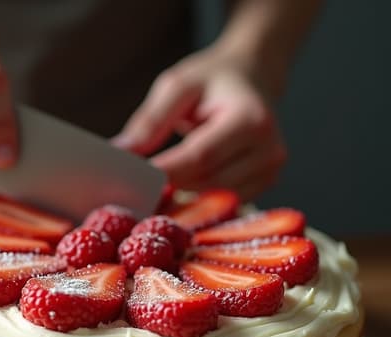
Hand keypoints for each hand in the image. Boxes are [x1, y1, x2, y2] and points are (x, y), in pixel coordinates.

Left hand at [113, 45, 286, 200]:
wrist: (254, 76)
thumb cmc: (213, 79)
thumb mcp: (177, 86)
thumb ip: (151, 120)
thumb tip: (122, 151)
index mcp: (251, 118)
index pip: (201, 157)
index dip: (166, 171)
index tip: (133, 179)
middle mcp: (269, 148)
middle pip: (207, 182)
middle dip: (169, 186)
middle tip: (135, 186)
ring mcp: (270, 169)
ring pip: (214, 198)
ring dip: (182, 196)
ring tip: (154, 186)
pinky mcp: (265, 183)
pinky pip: (224, 202)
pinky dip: (198, 200)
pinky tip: (178, 189)